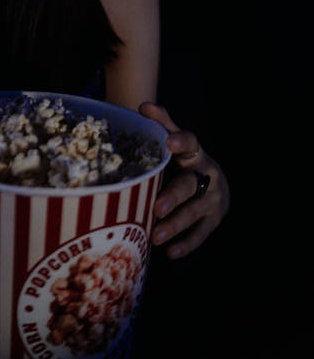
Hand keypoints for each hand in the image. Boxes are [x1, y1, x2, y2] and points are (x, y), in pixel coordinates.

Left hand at [138, 101, 229, 259]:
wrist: (216, 183)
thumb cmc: (185, 160)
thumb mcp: (176, 141)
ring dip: (176, 225)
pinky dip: (186, 244)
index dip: (181, 142)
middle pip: (190, 185)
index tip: (169, 142)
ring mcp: (213, 199)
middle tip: (156, 207)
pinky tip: (170, 252)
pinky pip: (201, 234)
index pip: (190, 142)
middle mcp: (207, 174)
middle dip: (174, 196)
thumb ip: (161, 124)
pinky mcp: (214, 220)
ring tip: (155, 237)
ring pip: (195, 213)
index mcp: (195, 152)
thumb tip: (142, 105)